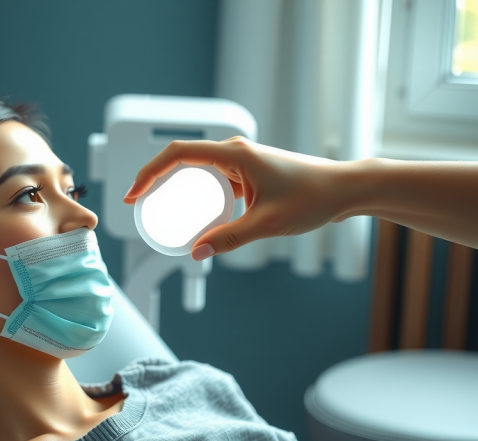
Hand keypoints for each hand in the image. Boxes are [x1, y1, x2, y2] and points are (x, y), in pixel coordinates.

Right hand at [123, 137, 350, 259]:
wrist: (343, 189)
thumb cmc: (314, 196)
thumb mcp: (267, 223)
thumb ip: (230, 239)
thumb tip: (197, 252)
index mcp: (235, 153)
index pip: (177, 154)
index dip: (148, 173)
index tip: (134, 194)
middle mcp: (234, 151)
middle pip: (180, 160)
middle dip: (155, 181)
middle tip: (140, 206)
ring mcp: (240, 161)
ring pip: (195, 170)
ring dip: (174, 187)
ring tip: (160, 211)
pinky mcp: (247, 172)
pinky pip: (211, 179)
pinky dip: (195, 194)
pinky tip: (192, 213)